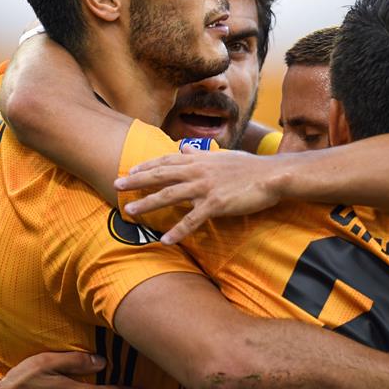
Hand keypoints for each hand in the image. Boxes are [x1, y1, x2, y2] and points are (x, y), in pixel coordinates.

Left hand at [114, 146, 286, 243]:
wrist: (272, 176)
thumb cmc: (250, 167)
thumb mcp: (223, 156)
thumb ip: (201, 154)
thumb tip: (184, 148)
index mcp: (199, 160)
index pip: (166, 161)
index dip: (146, 166)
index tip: (129, 171)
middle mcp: (198, 171)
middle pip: (160, 175)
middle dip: (136, 181)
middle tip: (116, 185)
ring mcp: (205, 188)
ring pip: (170, 195)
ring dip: (148, 203)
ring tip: (131, 211)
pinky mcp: (216, 204)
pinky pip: (192, 220)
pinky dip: (178, 230)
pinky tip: (166, 240)